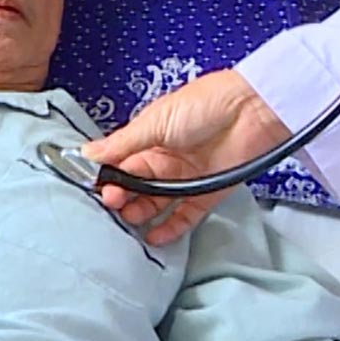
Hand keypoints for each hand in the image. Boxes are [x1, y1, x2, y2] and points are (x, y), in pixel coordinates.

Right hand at [79, 69, 288, 244]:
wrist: (252, 110)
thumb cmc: (204, 104)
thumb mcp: (156, 121)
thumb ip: (122, 143)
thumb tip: (86, 153)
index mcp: (150, 136)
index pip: (120, 162)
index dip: (107, 176)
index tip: (95, 188)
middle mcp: (165, 159)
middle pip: (135, 185)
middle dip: (121, 196)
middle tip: (113, 202)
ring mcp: (185, 178)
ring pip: (155, 203)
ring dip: (140, 212)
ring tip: (130, 218)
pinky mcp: (207, 194)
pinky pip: (184, 216)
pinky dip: (169, 228)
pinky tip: (154, 236)